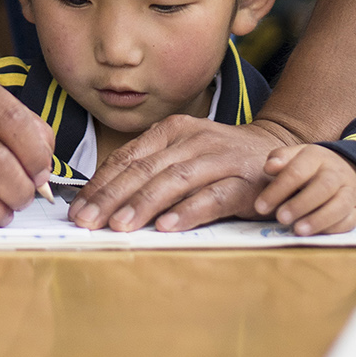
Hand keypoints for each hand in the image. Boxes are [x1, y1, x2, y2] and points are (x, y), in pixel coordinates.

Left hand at [69, 116, 298, 232]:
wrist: (277, 154)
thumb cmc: (219, 159)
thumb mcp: (181, 153)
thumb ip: (148, 170)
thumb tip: (102, 200)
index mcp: (172, 130)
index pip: (128, 157)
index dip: (100, 184)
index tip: (78, 209)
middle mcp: (193, 139)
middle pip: (145, 169)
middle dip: (112, 197)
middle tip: (88, 221)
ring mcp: (220, 159)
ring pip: (174, 180)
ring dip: (144, 204)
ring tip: (120, 226)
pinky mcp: (244, 182)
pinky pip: (212, 197)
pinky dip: (188, 212)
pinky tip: (167, 226)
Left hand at [256, 145, 355, 234]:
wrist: (351, 171)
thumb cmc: (313, 168)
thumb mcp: (297, 156)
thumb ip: (280, 158)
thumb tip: (269, 167)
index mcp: (316, 157)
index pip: (297, 171)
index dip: (278, 189)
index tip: (260, 207)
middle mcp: (336, 173)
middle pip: (323, 187)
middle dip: (301, 204)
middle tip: (280, 218)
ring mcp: (350, 192)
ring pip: (340, 205)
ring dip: (319, 219)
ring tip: (298, 231)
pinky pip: (349, 221)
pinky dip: (333, 229)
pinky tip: (316, 234)